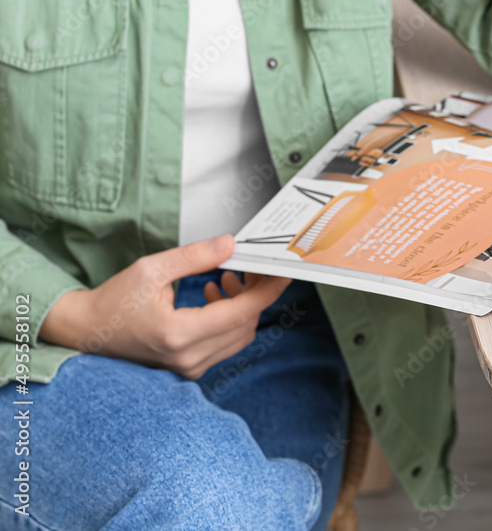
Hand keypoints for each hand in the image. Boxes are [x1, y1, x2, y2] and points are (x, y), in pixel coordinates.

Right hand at [39, 235, 291, 378]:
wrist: (87, 333)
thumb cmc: (113, 301)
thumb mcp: (150, 269)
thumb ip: (194, 257)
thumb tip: (230, 244)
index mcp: (179, 334)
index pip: (242, 313)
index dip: (267, 290)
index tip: (284, 272)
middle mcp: (188, 357)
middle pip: (246, 324)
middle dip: (256, 293)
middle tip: (250, 266)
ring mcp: (190, 367)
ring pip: (240, 335)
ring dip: (243, 306)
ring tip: (226, 278)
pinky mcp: (190, 368)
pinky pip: (226, 343)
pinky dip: (230, 319)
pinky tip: (215, 295)